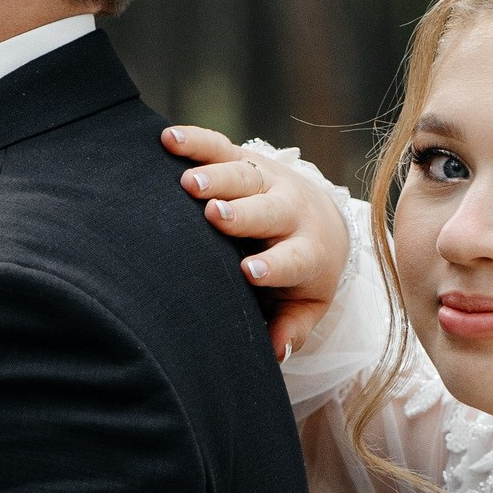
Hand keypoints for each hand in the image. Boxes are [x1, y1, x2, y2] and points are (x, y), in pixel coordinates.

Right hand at [164, 126, 351, 359]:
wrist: (323, 219)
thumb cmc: (305, 272)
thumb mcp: (307, 304)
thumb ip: (290, 327)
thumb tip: (273, 353)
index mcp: (307, 252)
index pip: (292, 260)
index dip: (272, 266)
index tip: (250, 272)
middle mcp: (289, 212)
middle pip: (267, 211)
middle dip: (242, 213)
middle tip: (216, 215)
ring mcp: (268, 181)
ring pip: (244, 175)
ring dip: (217, 177)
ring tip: (189, 183)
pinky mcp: (247, 159)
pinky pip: (221, 146)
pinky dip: (195, 141)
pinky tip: (168, 139)